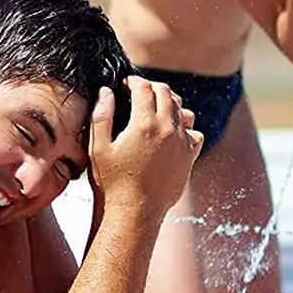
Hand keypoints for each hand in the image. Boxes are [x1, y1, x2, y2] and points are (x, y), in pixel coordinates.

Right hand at [88, 77, 201, 217]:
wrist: (135, 212)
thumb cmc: (112, 181)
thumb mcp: (98, 147)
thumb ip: (102, 115)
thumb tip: (107, 91)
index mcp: (145, 124)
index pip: (144, 88)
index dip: (133, 81)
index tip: (126, 84)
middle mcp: (168, 129)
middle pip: (167, 93)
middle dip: (152, 87)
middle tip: (140, 92)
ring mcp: (182, 143)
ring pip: (183, 110)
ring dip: (170, 104)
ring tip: (155, 110)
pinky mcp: (189, 157)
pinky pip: (194, 133)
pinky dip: (185, 127)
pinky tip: (171, 132)